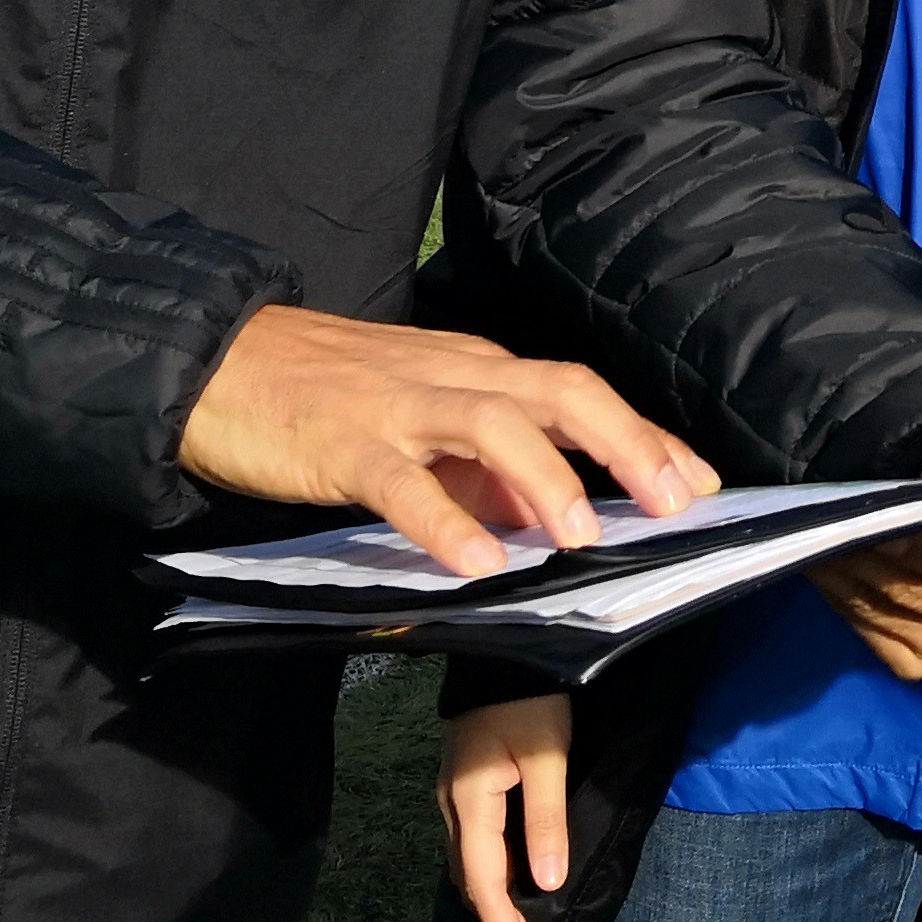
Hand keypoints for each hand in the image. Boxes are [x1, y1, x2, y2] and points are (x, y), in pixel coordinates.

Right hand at [176, 306, 715, 579]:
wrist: (218, 359)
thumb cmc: (326, 396)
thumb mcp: (421, 424)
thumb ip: (483, 469)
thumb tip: (548, 521)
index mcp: (478, 372)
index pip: (580, 395)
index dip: (646, 436)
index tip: (703, 482)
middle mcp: (453, 378)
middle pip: (561, 393)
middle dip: (628, 445)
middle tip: (678, 502)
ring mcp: (398, 408)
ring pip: (493, 424)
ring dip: (547, 479)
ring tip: (583, 537)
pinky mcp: (342, 444)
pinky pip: (401, 483)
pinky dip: (444, 521)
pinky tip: (477, 562)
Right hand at [440, 693, 573, 921]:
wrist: (503, 655)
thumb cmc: (531, 701)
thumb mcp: (548, 756)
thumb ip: (545, 820)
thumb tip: (545, 885)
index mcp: (470, 802)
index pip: (485, 883)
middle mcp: (453, 808)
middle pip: (474, 886)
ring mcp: (455, 800)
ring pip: (472, 873)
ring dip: (498, 913)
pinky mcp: (466, 792)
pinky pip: (476, 853)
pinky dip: (493, 885)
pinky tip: (511, 900)